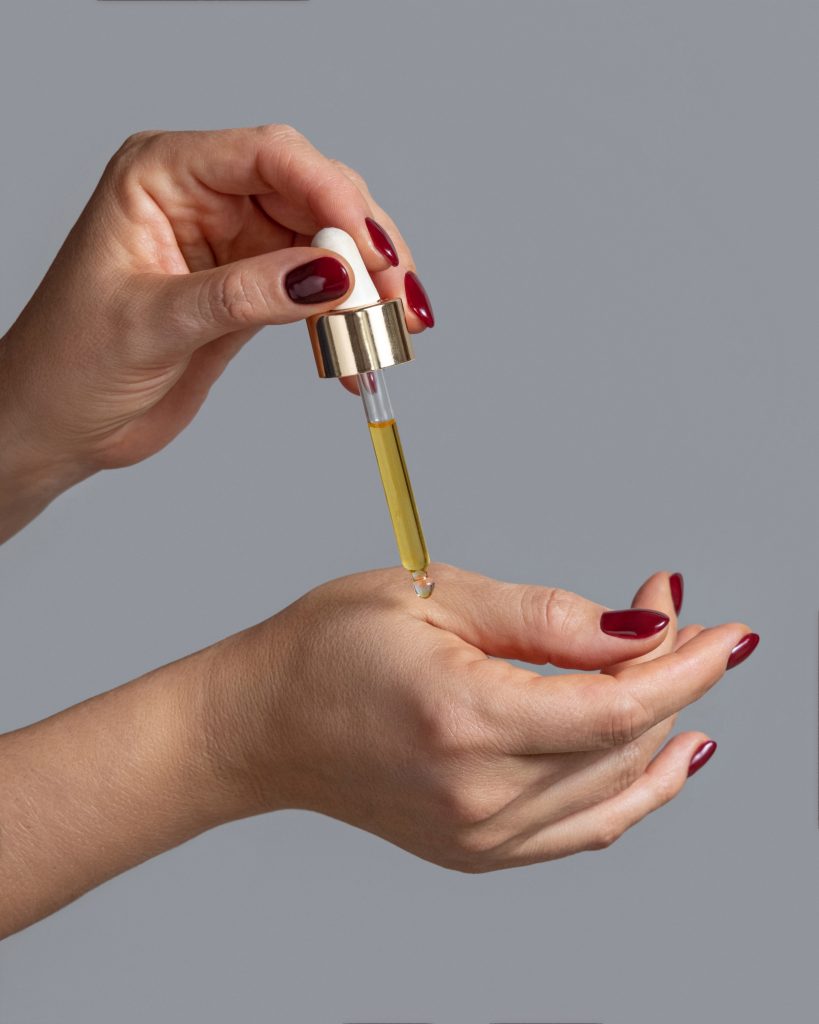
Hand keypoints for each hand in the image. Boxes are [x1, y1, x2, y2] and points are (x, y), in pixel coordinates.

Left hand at [0, 125, 431, 538]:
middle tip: (396, 302)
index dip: (330, 195)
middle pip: (312, 196)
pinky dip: (346, 323)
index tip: (367, 251)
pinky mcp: (252, 290)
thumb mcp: (156, 324)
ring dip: (366, 290)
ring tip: (391, 337)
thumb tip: (335, 275)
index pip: (269, 157)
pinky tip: (360, 359)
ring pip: (326, 246)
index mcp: (164, 175)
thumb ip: (246, 294)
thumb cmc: (71, 364)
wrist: (58, 426)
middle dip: (363, 246)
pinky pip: (316, 294)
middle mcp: (205, 198)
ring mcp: (233, 245)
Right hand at [205, 564, 756, 871]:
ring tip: (680, 672)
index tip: (728, 632)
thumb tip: (640, 629)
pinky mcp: (476, 850)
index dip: (685, 667)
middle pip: (625, 745)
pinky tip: (665, 755)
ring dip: (663, 730)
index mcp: (464, 718)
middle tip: (676, 614)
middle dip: (671, 676)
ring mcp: (478, 835)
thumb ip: (545, 617)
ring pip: (618, 794)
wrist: (262, 725)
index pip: (617, 707)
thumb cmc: (328, 647)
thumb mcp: (434, 595)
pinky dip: (634, 791)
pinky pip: (584, 829)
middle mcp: (478, 794)